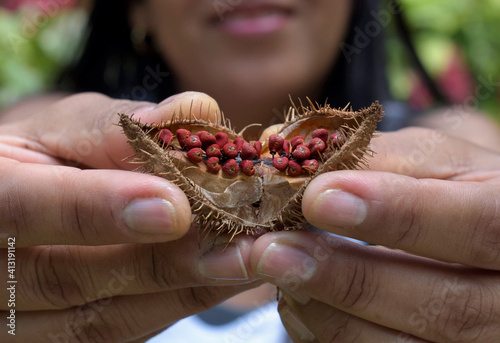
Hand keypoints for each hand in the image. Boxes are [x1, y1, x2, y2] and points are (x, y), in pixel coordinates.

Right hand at [0, 92, 259, 341]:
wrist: (14, 204)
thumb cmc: (39, 155)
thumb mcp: (60, 128)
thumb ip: (114, 127)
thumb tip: (192, 114)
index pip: (18, 208)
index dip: (96, 209)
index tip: (175, 206)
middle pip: (69, 279)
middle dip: (167, 262)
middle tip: (249, 245)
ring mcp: (22, 319)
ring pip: (103, 318)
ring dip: (188, 289)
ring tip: (257, 261)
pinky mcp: (62, 337)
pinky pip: (124, 329)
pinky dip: (182, 301)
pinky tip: (230, 277)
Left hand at [250, 127, 499, 341]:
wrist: (487, 239)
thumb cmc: (458, 187)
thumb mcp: (436, 158)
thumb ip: (373, 155)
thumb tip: (285, 153)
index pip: (481, 224)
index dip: (400, 214)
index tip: (319, 198)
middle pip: (446, 305)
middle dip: (349, 278)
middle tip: (272, 250)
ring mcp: (484, 340)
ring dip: (330, 312)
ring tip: (275, 271)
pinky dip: (332, 333)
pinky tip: (297, 302)